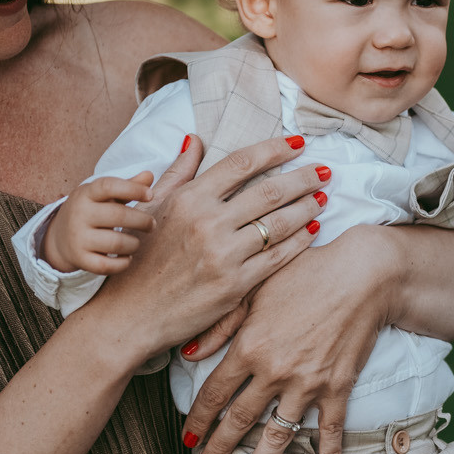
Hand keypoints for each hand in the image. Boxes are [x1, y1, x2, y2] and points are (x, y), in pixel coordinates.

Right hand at [43, 173, 157, 274]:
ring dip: (134, 244)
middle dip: (142, 221)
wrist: (58, 237)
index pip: (108, 186)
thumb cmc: (91, 211)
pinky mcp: (80, 259)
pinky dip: (123, 263)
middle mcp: (79, 214)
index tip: (150, 195)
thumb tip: (149, 175)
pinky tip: (127, 257)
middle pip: (118, 216)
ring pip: (116, 243)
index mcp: (86, 194)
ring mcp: (78, 238)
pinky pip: (106, 266)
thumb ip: (127, 186)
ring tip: (136, 242)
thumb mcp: (103, 195)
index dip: (132, 188)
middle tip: (151, 225)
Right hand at [89, 135, 324, 372]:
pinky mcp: (234, 284)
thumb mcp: (153, 208)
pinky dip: (300, 241)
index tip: (298, 143)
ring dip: (308, 207)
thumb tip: (195, 138)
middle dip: (304, 177)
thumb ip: (179, 172)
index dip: (275, 148)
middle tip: (324, 170)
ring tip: (323, 197)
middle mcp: (207, 222)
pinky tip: (312, 230)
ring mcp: (223, 254)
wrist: (129, 314)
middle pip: (270, 190)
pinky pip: (278, 257)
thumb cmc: (140, 259)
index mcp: (189, 198)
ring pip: (279, 223)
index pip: (242, 162)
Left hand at [180, 221, 404, 453]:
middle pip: (240, 421)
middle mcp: (275, 371)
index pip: (214, 393)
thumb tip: (188, 353)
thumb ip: (221, 323)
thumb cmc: (307, 272)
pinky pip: (332, 429)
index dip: (198, 419)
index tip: (187, 439)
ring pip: (278, 435)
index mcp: (250, 346)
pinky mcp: (338, 386)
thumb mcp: (257, 288)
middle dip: (220, 449)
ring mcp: (308, 383)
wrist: (364, 274)